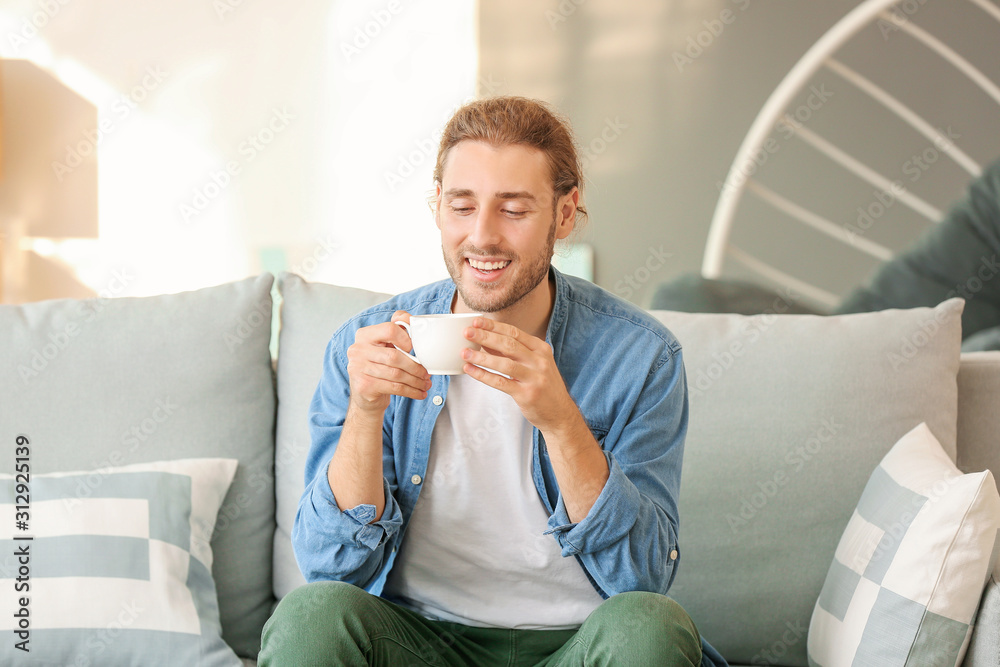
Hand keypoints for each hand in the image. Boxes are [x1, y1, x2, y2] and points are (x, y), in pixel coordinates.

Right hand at [346, 310, 431, 414]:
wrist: (364, 393)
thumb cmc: (379, 365)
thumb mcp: (386, 345)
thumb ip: (398, 328)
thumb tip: (412, 320)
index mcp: (365, 335)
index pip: (389, 329)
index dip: (406, 339)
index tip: (414, 349)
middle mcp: (358, 350)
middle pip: (394, 356)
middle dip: (415, 367)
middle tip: (426, 374)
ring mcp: (358, 368)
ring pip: (396, 374)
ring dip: (416, 381)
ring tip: (425, 384)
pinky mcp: (364, 386)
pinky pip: (394, 388)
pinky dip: (411, 391)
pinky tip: (419, 393)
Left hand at [460, 318, 577, 432]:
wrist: (560, 413)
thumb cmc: (544, 386)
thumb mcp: (534, 364)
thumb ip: (513, 353)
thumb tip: (486, 341)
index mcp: (541, 349)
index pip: (514, 332)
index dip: (494, 326)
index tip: (477, 321)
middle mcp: (539, 361)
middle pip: (508, 344)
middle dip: (486, 337)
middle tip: (467, 333)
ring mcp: (534, 378)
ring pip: (504, 363)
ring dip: (481, 357)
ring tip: (464, 353)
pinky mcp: (526, 395)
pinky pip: (500, 382)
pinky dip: (483, 375)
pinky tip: (470, 370)